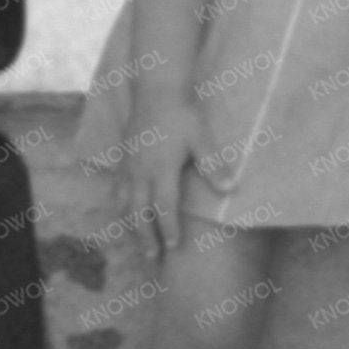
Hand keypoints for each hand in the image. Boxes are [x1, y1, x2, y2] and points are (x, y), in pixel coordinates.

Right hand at [122, 97, 201, 260]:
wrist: (156, 89)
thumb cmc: (182, 113)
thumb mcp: (201, 136)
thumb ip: (213, 164)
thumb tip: (231, 188)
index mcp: (161, 169)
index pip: (164, 207)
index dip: (168, 229)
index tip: (173, 248)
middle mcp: (140, 172)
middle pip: (139, 213)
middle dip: (145, 237)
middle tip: (152, 259)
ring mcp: (128, 166)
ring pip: (125, 204)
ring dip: (131, 225)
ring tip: (138, 242)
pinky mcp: (122, 159)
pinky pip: (117, 189)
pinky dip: (120, 206)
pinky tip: (123, 211)